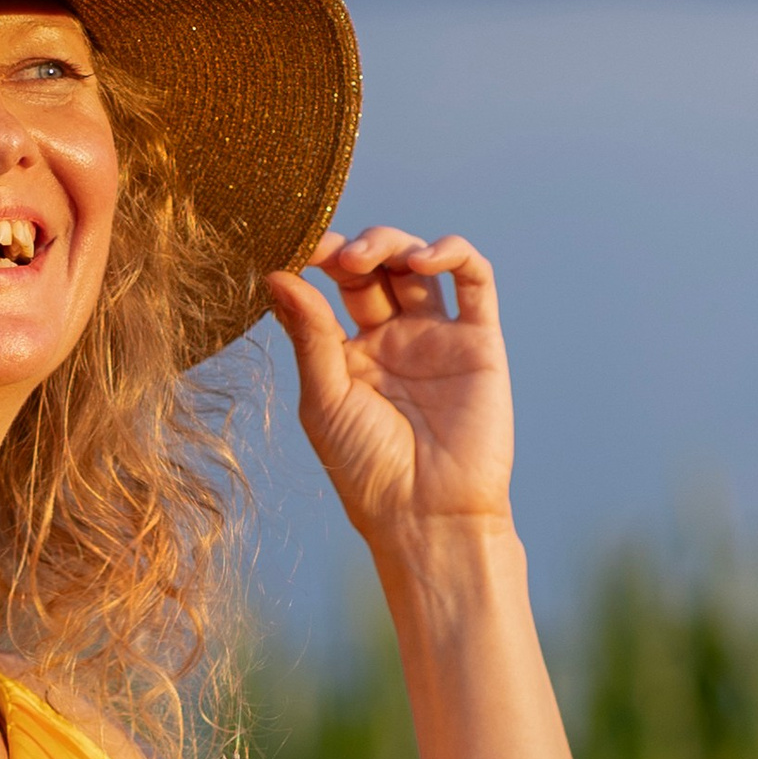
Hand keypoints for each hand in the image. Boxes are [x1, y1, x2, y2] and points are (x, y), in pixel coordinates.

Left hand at [263, 227, 514, 553]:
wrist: (428, 515)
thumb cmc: (368, 471)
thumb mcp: (324, 398)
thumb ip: (308, 334)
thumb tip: (277, 274)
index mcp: (350, 355)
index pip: (332, 287)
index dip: (316, 259)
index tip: (293, 244)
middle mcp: (394, 340)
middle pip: (374, 267)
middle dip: (351, 248)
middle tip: (331, 254)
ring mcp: (437, 336)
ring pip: (418, 262)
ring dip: (393, 243)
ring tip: (366, 258)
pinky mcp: (479, 340)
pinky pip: (475, 279)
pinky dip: (453, 253)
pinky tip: (424, 260)